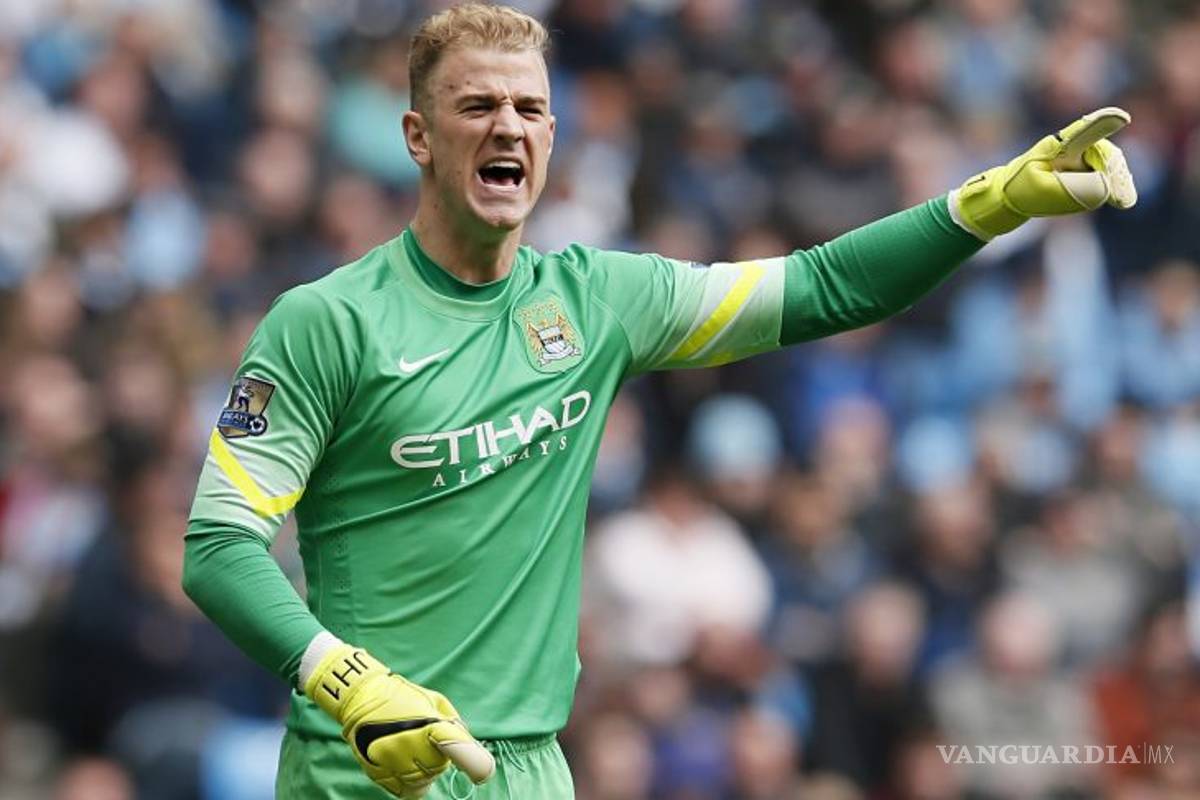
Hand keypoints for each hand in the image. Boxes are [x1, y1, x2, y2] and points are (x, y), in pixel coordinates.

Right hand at [304, 644, 495, 797]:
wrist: (361, 697)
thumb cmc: (404, 697)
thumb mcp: (434, 701)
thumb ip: (455, 726)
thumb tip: (469, 748)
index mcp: (430, 725)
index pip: (457, 747)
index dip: (473, 761)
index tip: (484, 771)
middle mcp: (411, 746)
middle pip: (439, 769)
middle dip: (438, 758)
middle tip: (425, 741)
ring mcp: (392, 762)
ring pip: (422, 784)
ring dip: (424, 772)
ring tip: (413, 752)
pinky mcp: (377, 772)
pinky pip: (403, 791)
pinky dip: (408, 782)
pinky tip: (403, 765)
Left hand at [951, 106, 1136, 239]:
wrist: (1012, 192)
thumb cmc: (1023, 188)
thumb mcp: (1041, 190)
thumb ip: (1072, 189)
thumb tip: (1105, 188)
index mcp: (1057, 146)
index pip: (1082, 133)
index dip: (1101, 124)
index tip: (1120, 118)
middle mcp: (1074, 145)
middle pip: (1106, 154)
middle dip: (1116, 174)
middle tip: (1123, 201)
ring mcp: (1083, 155)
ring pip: (1111, 164)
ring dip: (1119, 182)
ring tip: (1123, 201)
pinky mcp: (1088, 168)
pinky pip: (1109, 173)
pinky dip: (1118, 185)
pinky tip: (1123, 199)